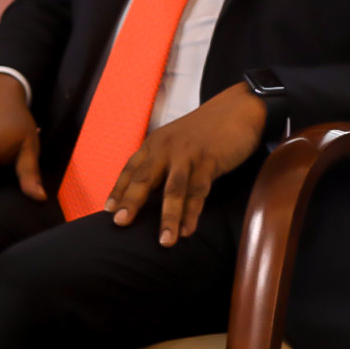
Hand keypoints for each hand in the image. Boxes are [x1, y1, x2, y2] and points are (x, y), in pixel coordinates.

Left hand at [102, 83, 266, 245]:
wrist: (240, 107)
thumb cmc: (210, 128)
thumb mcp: (179, 141)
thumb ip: (165, 161)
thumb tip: (152, 191)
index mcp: (156, 143)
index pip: (131, 169)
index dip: (119, 190)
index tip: (109, 210)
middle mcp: (167, 148)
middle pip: (145, 179)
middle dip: (132, 203)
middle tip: (120, 225)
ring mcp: (188, 154)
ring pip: (173, 190)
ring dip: (168, 218)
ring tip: (165, 241)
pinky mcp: (210, 159)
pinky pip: (199, 190)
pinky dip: (193, 212)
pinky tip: (188, 229)